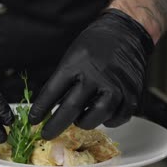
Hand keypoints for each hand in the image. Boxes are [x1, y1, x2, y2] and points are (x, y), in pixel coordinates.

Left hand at [29, 9, 153, 139]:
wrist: (126, 32)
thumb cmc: (95, 45)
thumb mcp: (72, 56)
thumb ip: (63, 81)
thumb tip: (50, 108)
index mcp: (76, 64)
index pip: (52, 92)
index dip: (40, 110)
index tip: (33, 121)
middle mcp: (95, 76)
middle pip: (72, 109)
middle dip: (56, 126)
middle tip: (48, 134)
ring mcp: (116, 86)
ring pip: (96, 117)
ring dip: (85, 122)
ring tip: (80, 119)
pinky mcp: (132, 93)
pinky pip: (118, 118)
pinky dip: (108, 120)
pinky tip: (102, 114)